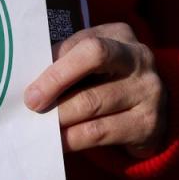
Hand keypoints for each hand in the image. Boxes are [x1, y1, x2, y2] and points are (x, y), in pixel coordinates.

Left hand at [24, 23, 166, 157]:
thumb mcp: (89, 66)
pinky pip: (99, 132)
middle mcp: (139, 58)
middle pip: (93, 60)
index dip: (57, 66)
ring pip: (92, 102)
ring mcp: (148, 90)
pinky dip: (72, 139)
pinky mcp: (147, 124)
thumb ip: (64, 65)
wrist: (147, 116)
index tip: (31, 90)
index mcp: (119, 36)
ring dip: (60, 116)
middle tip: (32, 107)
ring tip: (40, 126)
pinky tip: (58, 143)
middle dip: (55, 84)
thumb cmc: (105, 84)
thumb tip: (30, 84)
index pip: (85, 44)